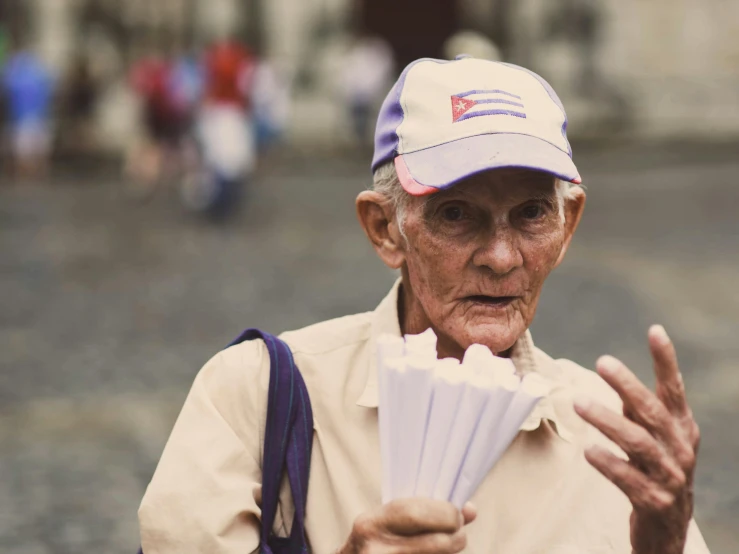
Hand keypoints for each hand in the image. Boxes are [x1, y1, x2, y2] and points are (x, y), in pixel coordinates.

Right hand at [337, 498, 476, 553]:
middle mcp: (376, 551)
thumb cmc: (374, 540)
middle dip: (456, 538)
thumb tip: (470, 510)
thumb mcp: (389, 520)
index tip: (457, 515)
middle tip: (459, 534)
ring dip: (450, 552)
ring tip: (446, 544)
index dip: (445, 514)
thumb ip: (425, 511)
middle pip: (436, 544)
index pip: (416, 514)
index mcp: (371, 524)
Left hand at [574, 325, 699, 553]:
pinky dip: (609, 464)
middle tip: (602, 362)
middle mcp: (680, 450)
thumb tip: (616, 375)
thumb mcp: (654, 438)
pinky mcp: (655, 502)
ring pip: (639, 444)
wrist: (668, 531)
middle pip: (653, 413)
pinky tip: (588, 451)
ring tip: (578, 402)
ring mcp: (670, 478)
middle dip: (628, 385)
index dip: (666, 361)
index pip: (674, 390)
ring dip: (607, 420)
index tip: (655, 330)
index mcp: (682, 429)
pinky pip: (629, 480)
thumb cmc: (656, 472)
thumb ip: (638, 410)